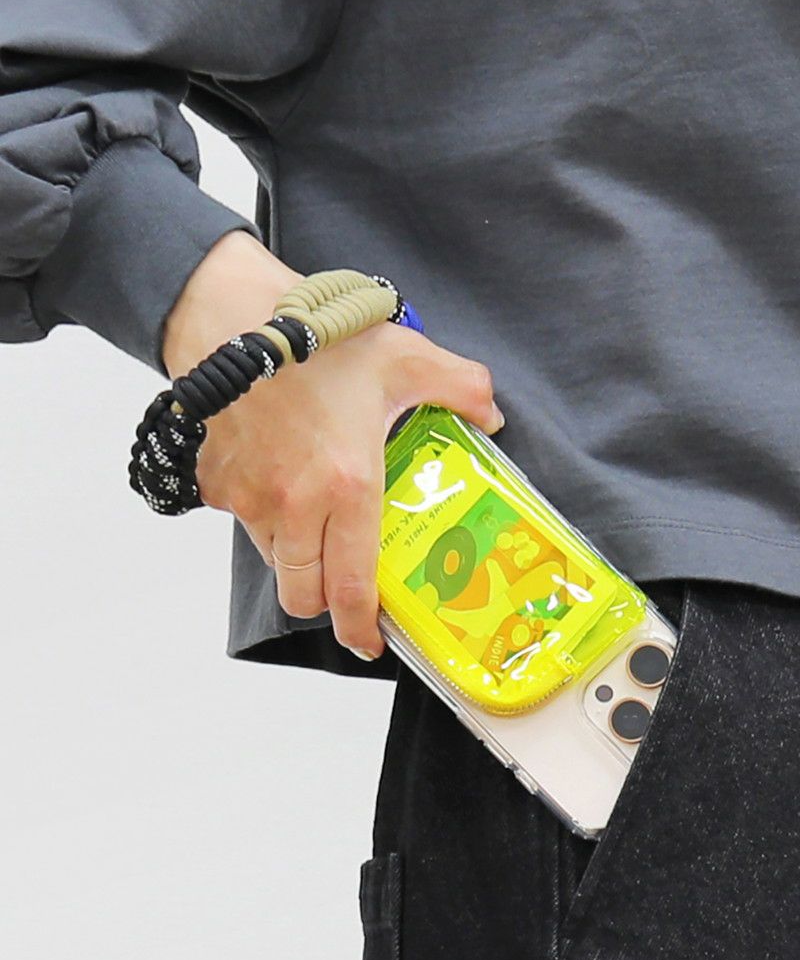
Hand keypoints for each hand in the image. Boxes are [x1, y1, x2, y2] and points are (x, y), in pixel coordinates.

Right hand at [163, 230, 504, 659]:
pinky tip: (277, 481)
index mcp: (347, 486)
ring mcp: (248, 499)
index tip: (368, 642)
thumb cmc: (317, 339)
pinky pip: (240, 522)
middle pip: (301, 594)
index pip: (349, 588)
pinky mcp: (216, 484)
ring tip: (315, 524)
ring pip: (272, 560)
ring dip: (295, 558)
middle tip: (343, 586)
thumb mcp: (404, 356)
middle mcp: (294, 505)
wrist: (232, 317)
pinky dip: (260, 516)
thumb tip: (492, 414)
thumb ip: (461, 386)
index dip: (359, 627)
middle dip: (323, 603)